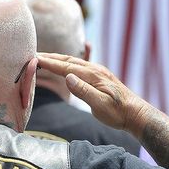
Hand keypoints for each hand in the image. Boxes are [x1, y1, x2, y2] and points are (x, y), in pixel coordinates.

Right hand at [36, 53, 151, 134]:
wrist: (135, 114)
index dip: (49, 63)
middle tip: (33, 55)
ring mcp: (98, 72)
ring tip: (44, 58)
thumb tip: (68, 77)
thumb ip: (83, 91)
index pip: (66, 67)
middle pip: (68, 60)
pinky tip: (65, 64)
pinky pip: (80, 66)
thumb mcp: (100, 105)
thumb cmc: (118, 113)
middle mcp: (95, 70)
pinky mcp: (100, 77)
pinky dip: (67, 63)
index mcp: (93, 75)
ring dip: (58, 59)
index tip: (33, 58)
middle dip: (50, 57)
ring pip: (74, 62)